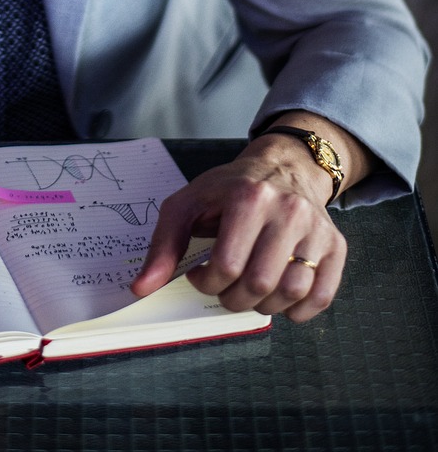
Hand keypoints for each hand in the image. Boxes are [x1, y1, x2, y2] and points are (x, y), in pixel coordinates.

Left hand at [131, 141, 347, 322]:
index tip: (201, 276)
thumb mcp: (187, 203)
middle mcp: (288, 211)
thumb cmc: (229, 189)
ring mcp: (316, 229)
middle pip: (260, 284)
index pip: (227, 265)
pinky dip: (299, 311)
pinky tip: (279, 301)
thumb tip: (141, 288)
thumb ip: (163, 245)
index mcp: (248, 197)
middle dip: (233, 299)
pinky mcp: (336, 245)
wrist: (283, 166)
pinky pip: (323, 296)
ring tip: (249, 291)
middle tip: (224, 290)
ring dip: (264, 306)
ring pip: (292, 293)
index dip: (207, 283)